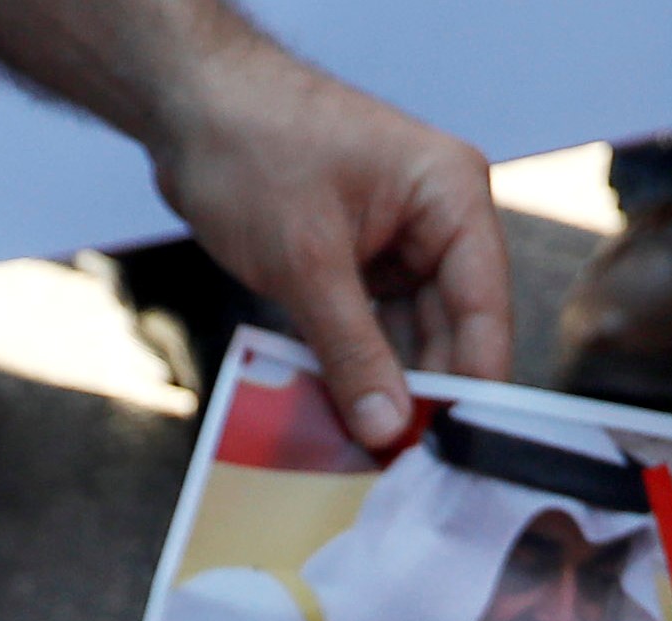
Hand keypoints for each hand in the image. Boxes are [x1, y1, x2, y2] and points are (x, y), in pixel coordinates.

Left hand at [145, 40, 509, 451]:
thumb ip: (351, 348)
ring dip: (382, 388)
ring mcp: (395, 245)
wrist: (187, 106)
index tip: (451, 448)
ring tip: (365, 450)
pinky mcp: (354, 265)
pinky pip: (366, 331)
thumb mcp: (305, 258)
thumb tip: (389, 424)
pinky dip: (349, 368)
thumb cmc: (253, 145)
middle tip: (398, 463)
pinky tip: (336, 413)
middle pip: (451, 330)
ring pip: (406, 338)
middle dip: (422, 394)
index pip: (484, 306)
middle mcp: (436, 220)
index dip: (471, 381)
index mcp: (450, 195)